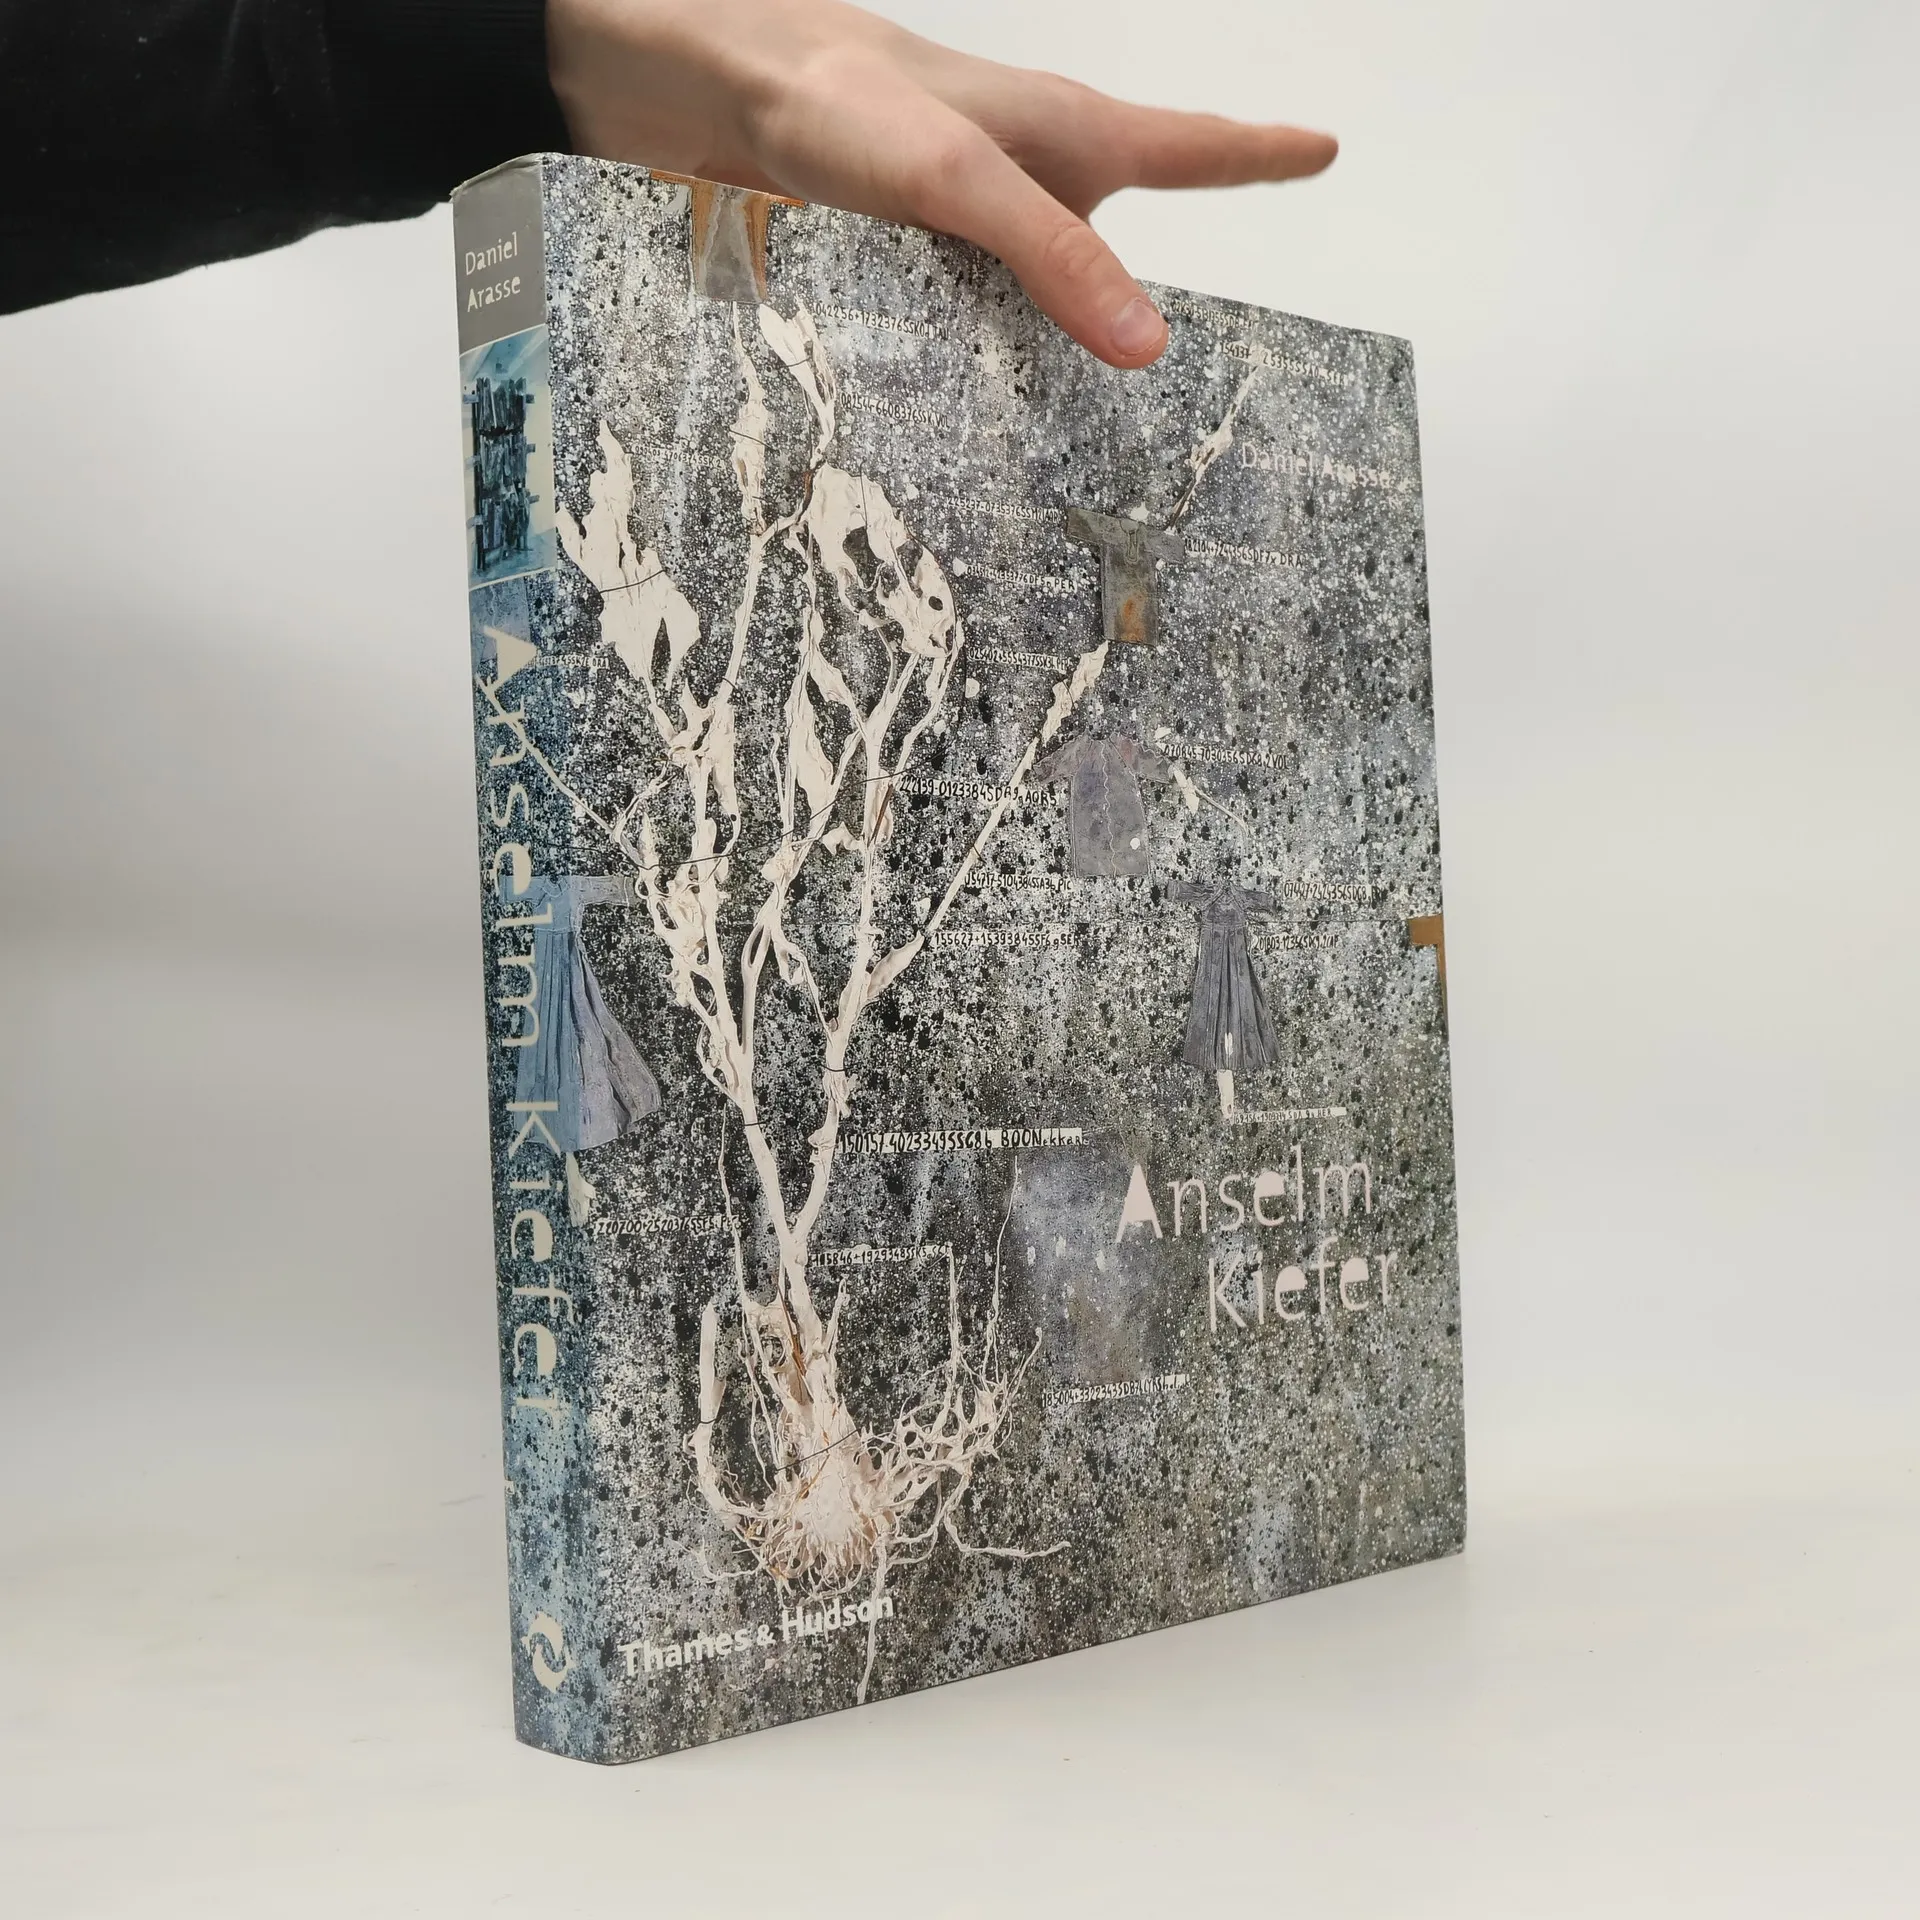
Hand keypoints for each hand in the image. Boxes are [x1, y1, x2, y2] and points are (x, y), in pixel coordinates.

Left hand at [545, 0, 1336, 367]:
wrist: (723, 88)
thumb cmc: (849, 101)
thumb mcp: (966, 180)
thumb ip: (1055, 258)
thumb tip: (1149, 353)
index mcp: (1070, 139)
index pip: (1195, 147)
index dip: (1263, 155)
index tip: (1325, 149)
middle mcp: (1028, 182)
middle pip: (1111, 255)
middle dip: (1139, 321)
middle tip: (1185, 402)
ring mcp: (970, 222)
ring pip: (1033, 304)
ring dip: (1047, 367)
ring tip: (1070, 455)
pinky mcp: (909, 255)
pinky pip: (966, 324)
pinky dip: (975, 368)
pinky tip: (965, 421)